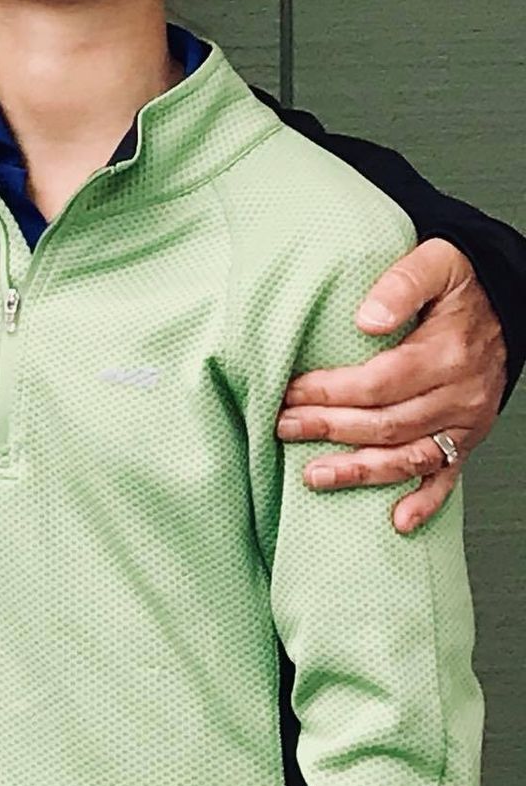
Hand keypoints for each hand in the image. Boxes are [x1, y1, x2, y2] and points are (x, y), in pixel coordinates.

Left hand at [277, 239, 505, 532]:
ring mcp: (465, 423)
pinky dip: (424, 502)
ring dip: (360, 471)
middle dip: (329, 428)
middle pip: (387, 422)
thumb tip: (366, 320)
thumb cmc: (456, 287)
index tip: (290, 390)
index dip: (330, 390)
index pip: (379, 382)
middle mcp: (460, 394)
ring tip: (312, 476)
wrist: (502, 305)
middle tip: (282, 426)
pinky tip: (397, 522)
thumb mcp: (435, 263)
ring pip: (409, 457)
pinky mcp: (466, 440)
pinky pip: (448, 477)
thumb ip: (401, 284)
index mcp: (447, 353)